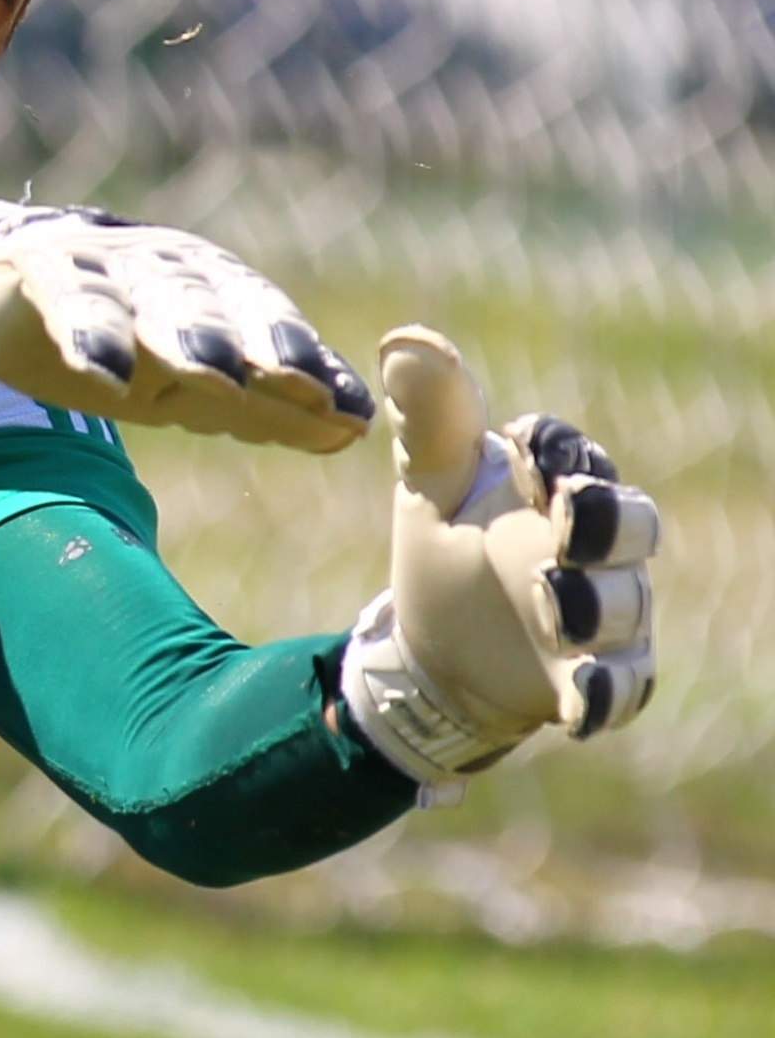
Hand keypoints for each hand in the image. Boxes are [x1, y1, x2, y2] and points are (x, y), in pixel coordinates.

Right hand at [0, 189, 374, 451]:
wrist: (0, 291)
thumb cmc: (116, 341)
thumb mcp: (189, 379)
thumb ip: (265, 401)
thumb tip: (354, 431)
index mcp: (215, 288)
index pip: (269, 324)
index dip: (306, 363)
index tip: (347, 411)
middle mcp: (168, 267)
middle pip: (221, 304)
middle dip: (259, 342)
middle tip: (294, 381)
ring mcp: (103, 264)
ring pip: (151, 296)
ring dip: (185, 334)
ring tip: (213, 378)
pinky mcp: (40, 269)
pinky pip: (69, 300)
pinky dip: (89, 334)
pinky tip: (104, 377)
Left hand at [337, 326, 659, 791]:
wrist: (437, 646)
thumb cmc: (448, 546)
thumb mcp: (430, 484)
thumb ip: (430, 418)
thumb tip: (404, 336)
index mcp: (560, 488)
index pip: (576, 457)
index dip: (558, 451)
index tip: (525, 448)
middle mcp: (602, 549)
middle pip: (634, 525)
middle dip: (606, 520)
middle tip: (565, 512)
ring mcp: (606, 616)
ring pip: (626, 606)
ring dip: (592, 604)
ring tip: (548, 598)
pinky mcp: (596, 680)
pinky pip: (622, 688)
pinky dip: (606, 694)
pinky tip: (580, 701)